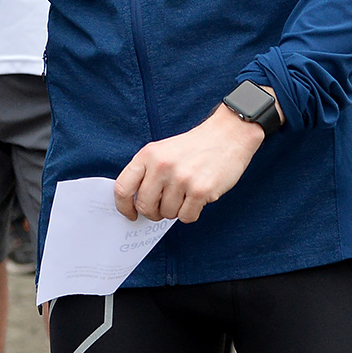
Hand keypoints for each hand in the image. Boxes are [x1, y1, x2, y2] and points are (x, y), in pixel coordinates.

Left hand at [114, 97, 270, 222]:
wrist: (228, 135)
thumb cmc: (194, 147)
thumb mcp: (162, 150)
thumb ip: (147, 173)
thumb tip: (136, 205)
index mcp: (148, 155)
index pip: (123, 188)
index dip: (123, 207)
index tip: (130, 214)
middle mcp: (162, 166)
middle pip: (145, 206)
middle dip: (153, 212)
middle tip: (163, 207)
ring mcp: (181, 178)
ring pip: (167, 214)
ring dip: (175, 211)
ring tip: (185, 195)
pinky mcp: (200, 190)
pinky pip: (186, 217)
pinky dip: (191, 213)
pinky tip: (197, 198)